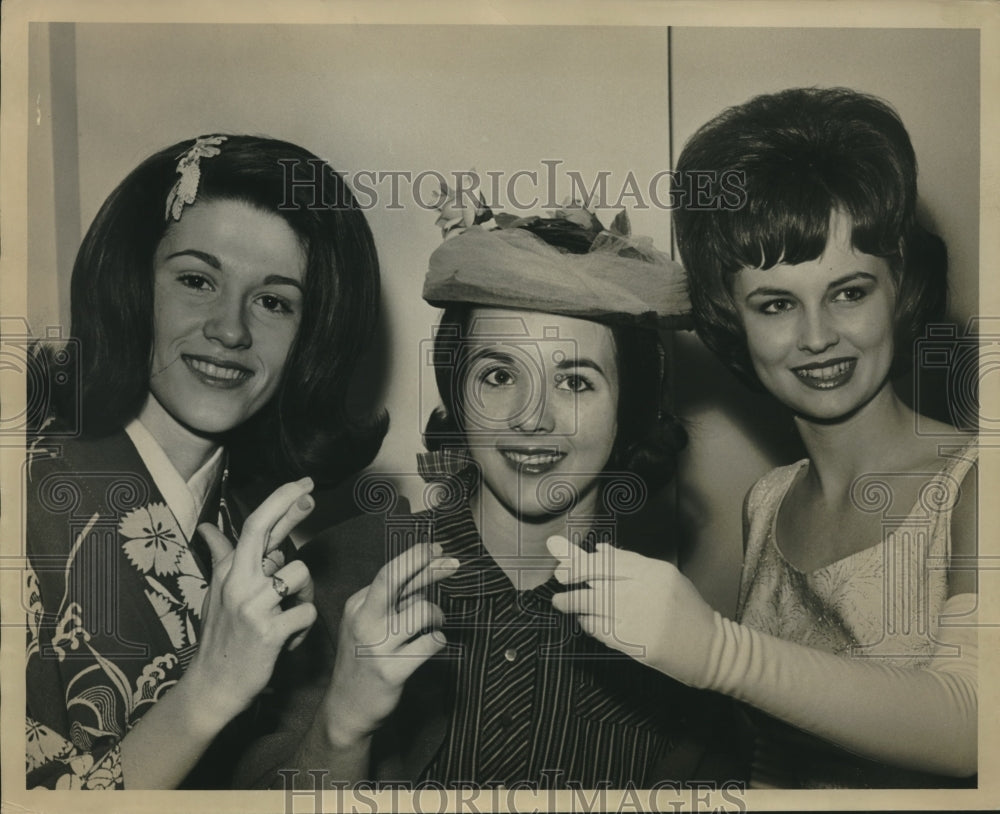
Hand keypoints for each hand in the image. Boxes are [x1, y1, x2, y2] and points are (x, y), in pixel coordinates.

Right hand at [186, 477, 317, 727]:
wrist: (213, 685)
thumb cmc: (222, 636)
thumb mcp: (218, 592)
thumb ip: (222, 556)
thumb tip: (208, 527)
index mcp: (230, 571)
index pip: (254, 526)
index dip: (280, 500)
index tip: (303, 484)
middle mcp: (237, 582)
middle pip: (264, 531)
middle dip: (290, 507)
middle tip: (311, 495)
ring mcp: (251, 606)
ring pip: (299, 574)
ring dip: (303, 596)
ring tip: (286, 617)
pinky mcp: (268, 631)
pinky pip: (306, 612)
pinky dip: (302, 628)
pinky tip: (285, 640)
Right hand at [320, 542, 459, 747]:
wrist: (347, 708)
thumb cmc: (363, 660)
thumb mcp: (369, 624)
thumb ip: (395, 600)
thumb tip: (427, 571)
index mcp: (357, 606)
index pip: (389, 573)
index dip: (416, 558)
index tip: (436, 550)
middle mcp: (364, 621)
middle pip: (394, 579)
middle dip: (425, 564)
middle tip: (452, 562)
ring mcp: (377, 646)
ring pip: (422, 611)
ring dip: (438, 615)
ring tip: (435, 624)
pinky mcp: (392, 670)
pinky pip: (431, 642)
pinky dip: (438, 640)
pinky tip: (431, 644)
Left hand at [547, 536, 720, 687]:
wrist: (711, 649)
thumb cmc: (687, 611)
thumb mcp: (666, 578)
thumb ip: (632, 563)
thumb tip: (599, 550)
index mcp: (654, 571)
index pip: (609, 560)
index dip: (582, 559)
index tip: (562, 559)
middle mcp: (645, 590)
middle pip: (598, 577)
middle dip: (572, 574)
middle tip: (558, 576)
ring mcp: (638, 617)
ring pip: (594, 603)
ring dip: (572, 601)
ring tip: (560, 601)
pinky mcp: (634, 642)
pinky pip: (600, 629)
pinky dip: (588, 623)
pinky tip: (584, 620)